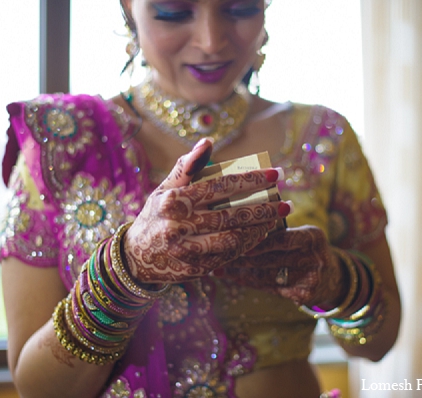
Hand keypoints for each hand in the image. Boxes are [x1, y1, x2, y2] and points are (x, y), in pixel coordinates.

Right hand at [123, 139, 285, 283]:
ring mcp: (187, 250)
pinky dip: (248, 244)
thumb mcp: (164, 189)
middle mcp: (179, 225)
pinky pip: (229, 256)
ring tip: (276, 218)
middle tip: (286, 202)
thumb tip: (208, 142)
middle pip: (230, 214)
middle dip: (263, 207)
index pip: (220, 186)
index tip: (276, 174)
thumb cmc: (155, 216)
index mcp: (174, 201)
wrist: (135, 258)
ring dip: (259, 228)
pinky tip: (260, 234)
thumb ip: (187, 167)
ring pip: (233, 238)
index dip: (251, 180)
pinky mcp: (194, 269)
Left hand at [215, 225, 342, 306]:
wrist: (332, 277)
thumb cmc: (307, 249)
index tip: (238, 241)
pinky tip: (233, 278)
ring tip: (218, 267)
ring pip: (266, 276)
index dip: (261, 242)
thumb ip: (279, 231)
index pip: (284, 239)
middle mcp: (313, 258)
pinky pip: (269, 288)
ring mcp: (309, 279)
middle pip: (271, 260)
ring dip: (240, 272)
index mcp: (312, 237)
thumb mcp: (302, 234)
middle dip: (241, 258)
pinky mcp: (303, 296)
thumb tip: (241, 223)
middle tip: (218, 254)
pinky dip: (249, 282)